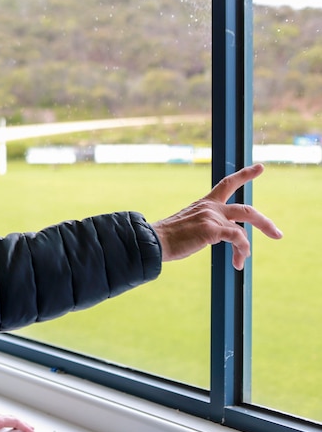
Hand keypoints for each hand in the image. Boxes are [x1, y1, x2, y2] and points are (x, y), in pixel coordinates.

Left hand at [0, 413, 34, 431]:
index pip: (15, 422)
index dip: (25, 427)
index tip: (32, 431)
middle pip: (13, 418)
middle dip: (23, 423)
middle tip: (31, 428)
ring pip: (7, 418)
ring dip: (16, 422)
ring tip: (21, 426)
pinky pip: (1, 419)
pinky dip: (8, 421)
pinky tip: (6, 424)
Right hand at [152, 163, 282, 269]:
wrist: (154, 241)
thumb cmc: (168, 238)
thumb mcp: (189, 226)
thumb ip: (206, 226)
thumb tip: (220, 237)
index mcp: (204, 203)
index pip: (227, 184)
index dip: (245, 175)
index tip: (260, 168)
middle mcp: (210, 207)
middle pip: (246, 209)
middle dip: (265, 222)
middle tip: (277, 234)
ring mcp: (211, 217)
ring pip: (244, 226)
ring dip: (247, 247)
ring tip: (243, 260)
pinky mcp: (211, 229)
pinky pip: (237, 238)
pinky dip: (241, 250)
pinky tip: (237, 263)